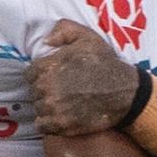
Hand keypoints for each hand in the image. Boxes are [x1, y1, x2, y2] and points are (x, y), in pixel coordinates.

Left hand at [26, 19, 138, 135]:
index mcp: (49, 66)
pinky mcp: (61, 125)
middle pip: (33, 92)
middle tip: (59, 91)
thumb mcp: (87, 37)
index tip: (51, 77)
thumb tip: (46, 40)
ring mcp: (53, 108)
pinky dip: (48, 123)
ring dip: (46, 107)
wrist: (126, 92)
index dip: (40, 75)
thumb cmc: (106, 64)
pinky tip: (59, 117)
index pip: (29, 74)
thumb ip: (63, 30)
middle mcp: (47, 87)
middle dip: (43, 91)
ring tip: (61, 104)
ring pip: (38, 108)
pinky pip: (43, 126)